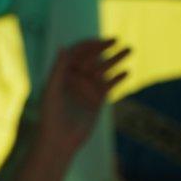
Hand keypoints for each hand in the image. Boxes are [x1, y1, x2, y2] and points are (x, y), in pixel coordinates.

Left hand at [36, 39, 129, 154]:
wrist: (59, 140)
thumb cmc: (50, 115)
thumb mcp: (53, 90)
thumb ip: (58, 68)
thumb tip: (63, 46)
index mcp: (62, 73)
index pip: (77, 52)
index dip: (88, 45)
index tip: (100, 41)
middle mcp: (75, 78)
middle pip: (92, 57)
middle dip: (104, 48)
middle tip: (117, 40)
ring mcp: (87, 88)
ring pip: (104, 69)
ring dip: (116, 59)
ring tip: (129, 49)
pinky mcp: (97, 99)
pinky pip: (110, 84)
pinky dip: (118, 78)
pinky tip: (126, 72)